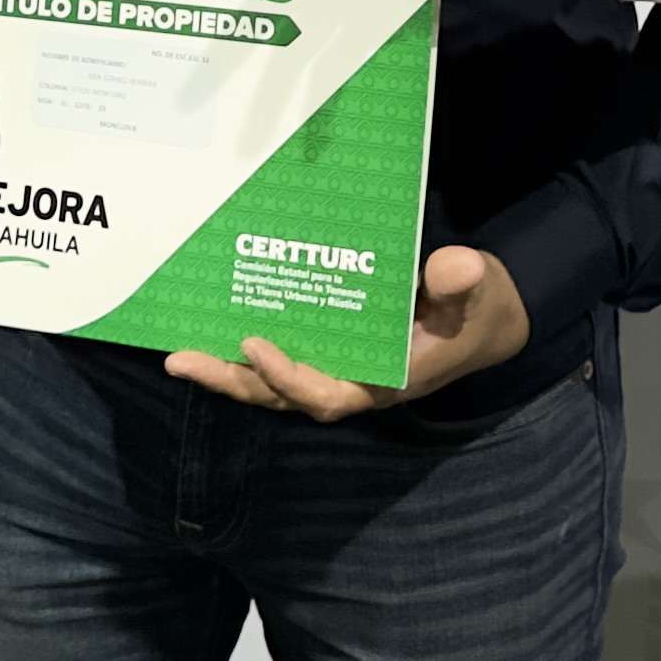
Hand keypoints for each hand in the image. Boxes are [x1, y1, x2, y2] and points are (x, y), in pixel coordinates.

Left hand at [164, 245, 529, 420]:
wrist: (483, 317)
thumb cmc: (477, 309)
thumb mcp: (480, 293)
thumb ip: (463, 284)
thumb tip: (455, 265)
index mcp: (384, 381)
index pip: (328, 394)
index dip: (288, 376)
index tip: (256, 345)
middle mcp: (352, 382)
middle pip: (283, 394)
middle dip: (232, 380)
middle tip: (180, 360)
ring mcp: (337, 368)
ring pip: (273, 382)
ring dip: (227, 370)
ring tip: (177, 354)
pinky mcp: (329, 348)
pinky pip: (280, 356)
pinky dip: (245, 350)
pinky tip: (211, 329)